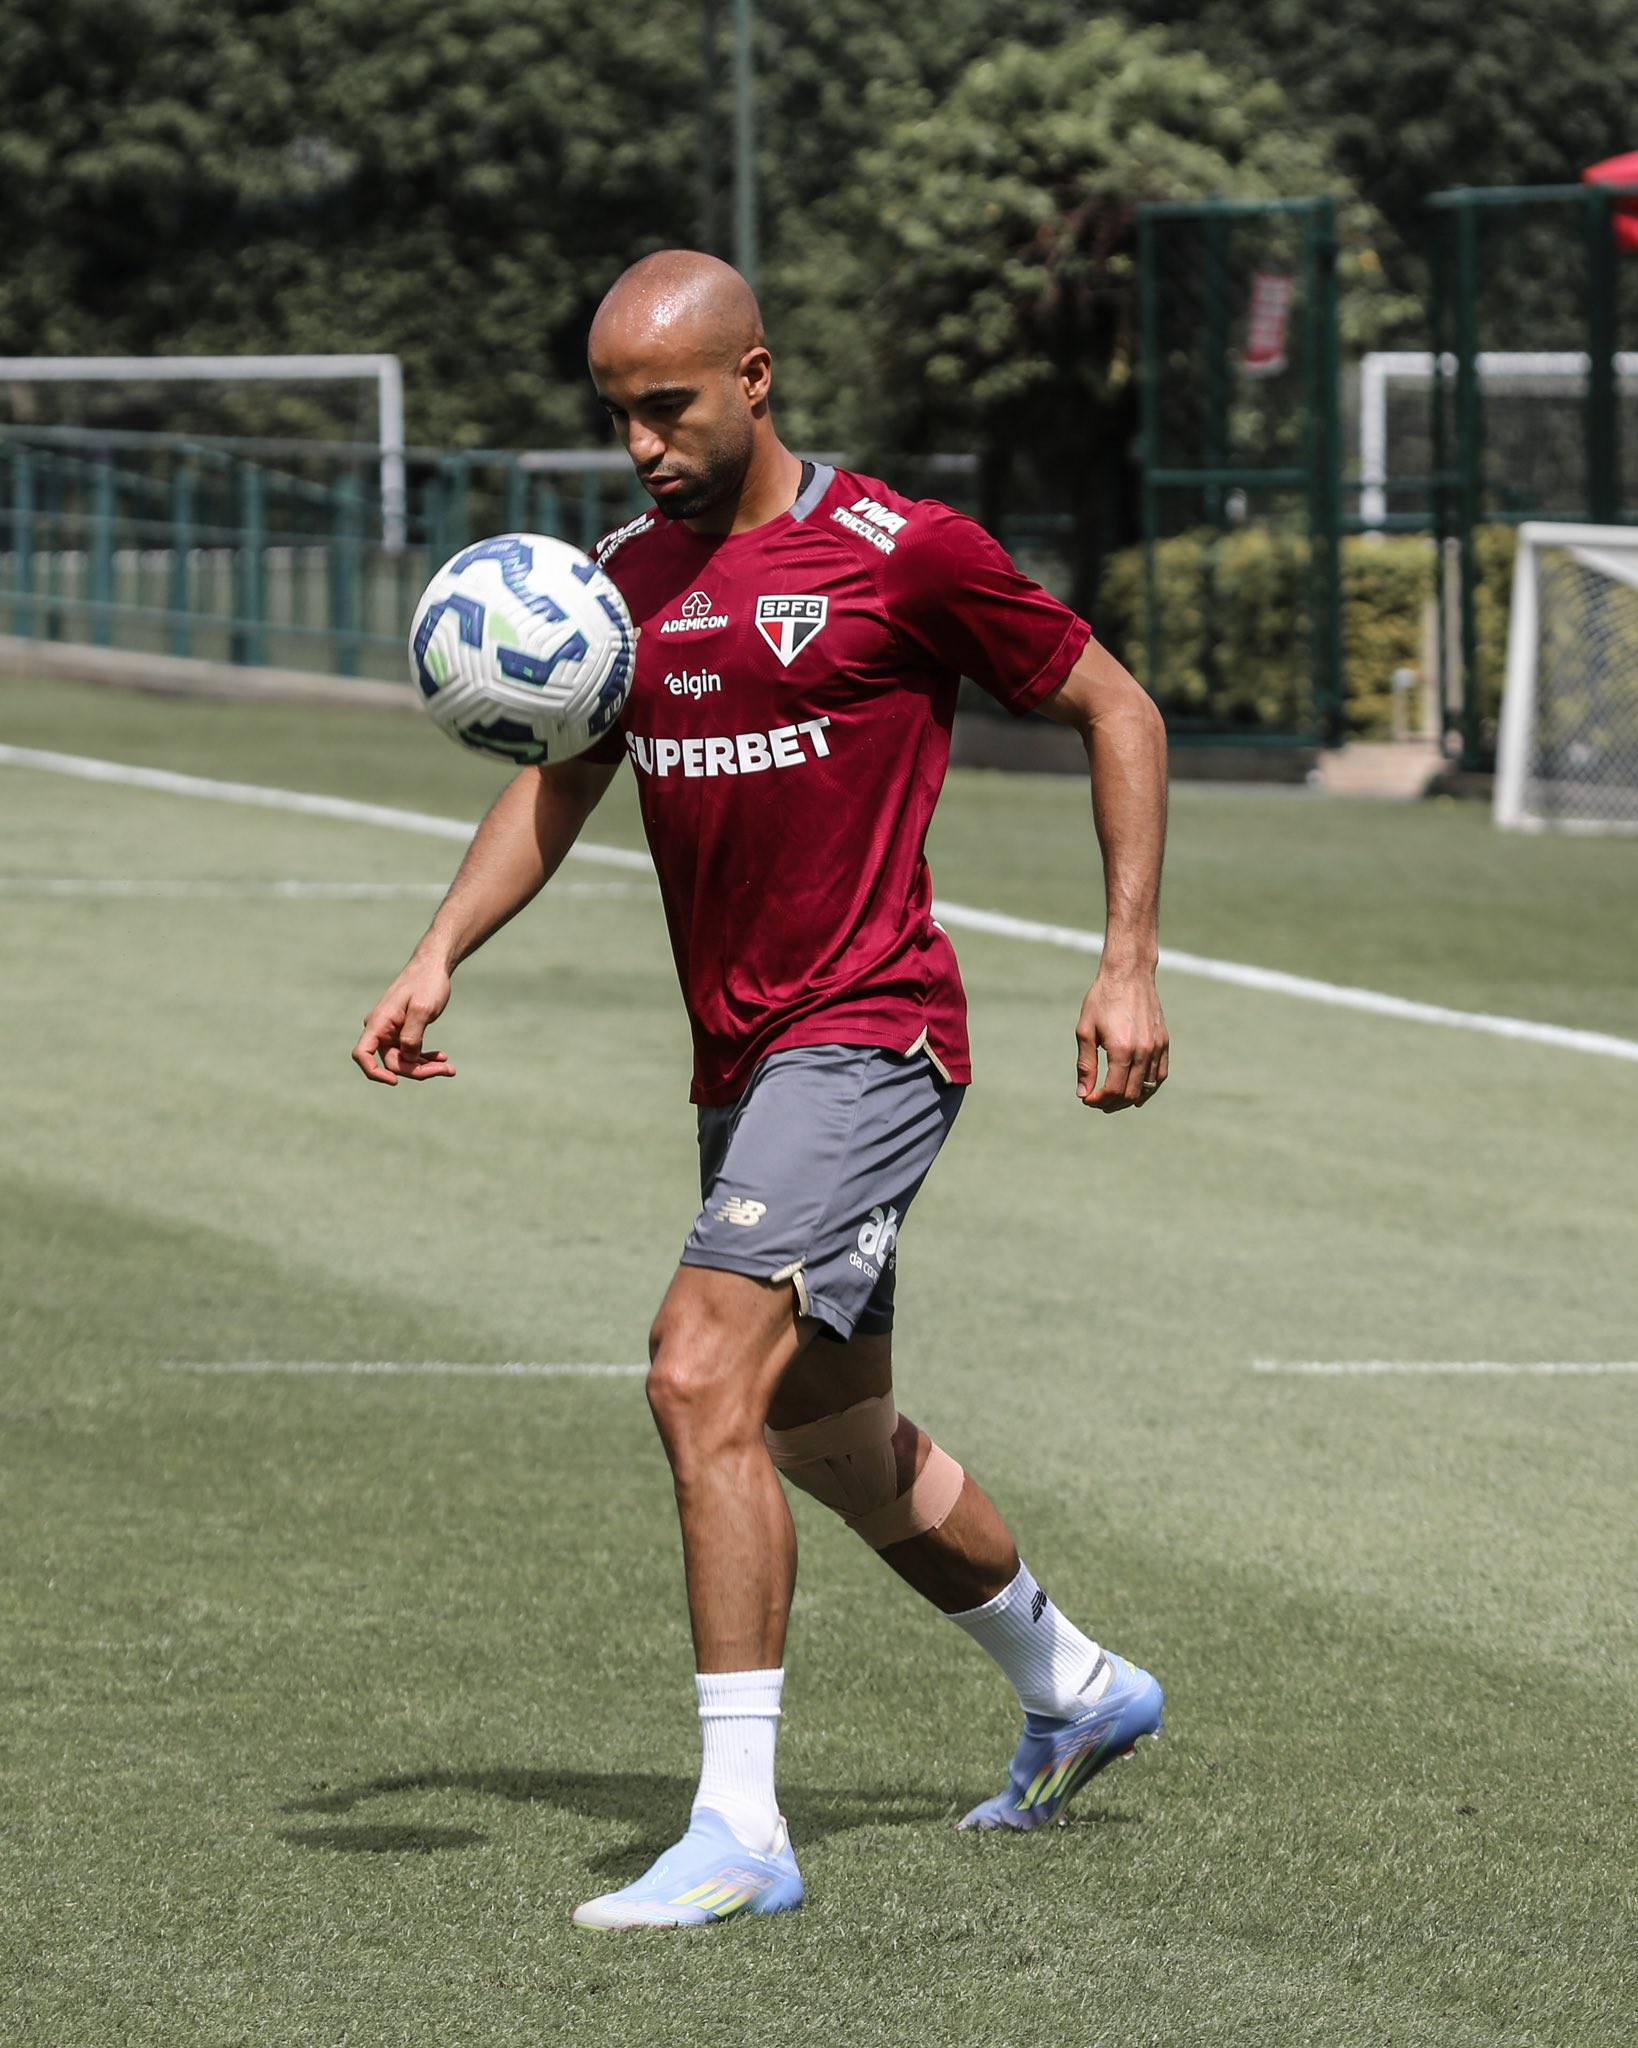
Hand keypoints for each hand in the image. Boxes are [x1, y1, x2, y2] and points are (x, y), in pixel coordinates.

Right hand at [351, 959, 456, 1085]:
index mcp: (378, 1022)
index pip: (362, 1054)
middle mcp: (380, 1029)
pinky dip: (424, 1058)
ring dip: (424, 1067)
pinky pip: (409, 1052)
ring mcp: (390, 1032)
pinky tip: (442, 1058)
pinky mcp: (402, 1032)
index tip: (395, 1081)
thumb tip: (407, 1060)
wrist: (432, 966)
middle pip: (392, 1063)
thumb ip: (412, 1036)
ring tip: (449, 1068)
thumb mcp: (422, 1010)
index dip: (373, 1072)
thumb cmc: (426, 983)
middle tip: (447, 1069)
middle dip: (418, 1070)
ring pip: (403, 1060)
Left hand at [1075, 966, 1167, 1111]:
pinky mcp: (1164, 1042)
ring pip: (1147, 1088)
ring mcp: (1157, 1047)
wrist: (1129, 974)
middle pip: (1130, 1094)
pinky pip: (1160, 1074)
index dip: (1098, 1100)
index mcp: (1121, 1049)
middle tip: (1097, 1101)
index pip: (1113, 1090)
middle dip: (1111, 1103)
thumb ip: (1086, 1064)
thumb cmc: (1102, 999)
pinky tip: (1135, 1091)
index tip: (1087, 1098)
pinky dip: (1148, 1087)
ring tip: (1113, 1099)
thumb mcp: (1085, 1030)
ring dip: (1129, 1098)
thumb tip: (1083, 1093)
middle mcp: (1143, 1051)